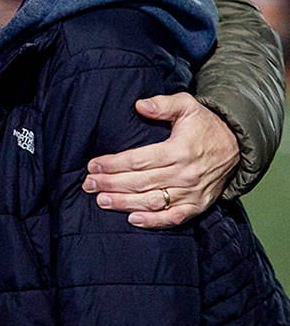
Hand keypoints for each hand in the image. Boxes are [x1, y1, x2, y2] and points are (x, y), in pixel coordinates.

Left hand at [82, 92, 238, 228]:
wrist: (237, 146)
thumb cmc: (205, 125)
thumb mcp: (187, 105)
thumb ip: (163, 104)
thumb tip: (140, 105)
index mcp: (179, 151)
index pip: (139, 160)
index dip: (114, 164)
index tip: (93, 165)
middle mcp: (185, 174)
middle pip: (141, 182)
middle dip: (111, 184)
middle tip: (89, 184)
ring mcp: (192, 193)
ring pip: (153, 201)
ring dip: (125, 203)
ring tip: (101, 200)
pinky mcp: (198, 205)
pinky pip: (174, 218)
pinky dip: (154, 221)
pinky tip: (132, 219)